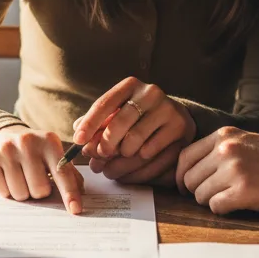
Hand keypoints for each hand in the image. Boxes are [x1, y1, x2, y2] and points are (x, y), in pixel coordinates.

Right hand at [0, 125, 84, 213]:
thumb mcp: (53, 154)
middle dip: (39, 191)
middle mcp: (27, 142)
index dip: (69, 193)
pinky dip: (7, 190)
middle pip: (40, 190)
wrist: (4, 134)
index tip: (75, 209)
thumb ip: (68, 173)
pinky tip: (8, 175)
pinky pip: (3, 192)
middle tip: (35, 178)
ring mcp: (7, 149)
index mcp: (49, 141)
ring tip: (21, 176)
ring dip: (23, 192)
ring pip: (21, 194)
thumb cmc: (34, 151)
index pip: (62, 173)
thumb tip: (79, 195)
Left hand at [73, 77, 195, 182]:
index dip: (90, 123)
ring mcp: (168, 110)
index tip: (78, 140)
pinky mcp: (180, 129)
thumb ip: (99, 121)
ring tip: (111, 169)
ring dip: (120, 160)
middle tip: (97, 158)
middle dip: (104, 144)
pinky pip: (152, 154)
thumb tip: (78, 132)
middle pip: (120, 123)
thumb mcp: (118, 112)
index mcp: (130, 85)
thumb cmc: (139, 116)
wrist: (175, 117)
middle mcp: (151, 93)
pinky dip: (136, 168)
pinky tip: (129, 172)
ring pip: (135, 142)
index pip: (105, 103)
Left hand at [176, 126, 258, 214]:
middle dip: (197, 191)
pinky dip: (223, 209)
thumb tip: (185, 172)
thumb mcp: (243, 141)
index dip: (181, 176)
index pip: (184, 157)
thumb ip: (216, 150)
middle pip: (189, 179)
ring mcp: (234, 169)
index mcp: (223, 135)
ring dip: (211, 201)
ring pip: (200, 194)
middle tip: (214, 195)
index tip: (186, 187)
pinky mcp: (243, 190)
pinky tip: (237, 204)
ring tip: (230, 197)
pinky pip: (215, 206)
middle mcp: (226, 149)